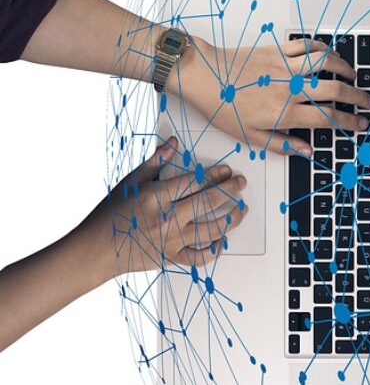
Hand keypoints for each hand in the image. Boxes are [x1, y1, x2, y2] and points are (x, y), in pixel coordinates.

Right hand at [79, 137, 248, 277]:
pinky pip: (201, 257)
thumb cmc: (110, 215)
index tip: (227, 170)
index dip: (215, 175)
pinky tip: (223, 240)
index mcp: (155, 198)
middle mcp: (166, 219)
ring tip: (241, 210)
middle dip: (230, 191)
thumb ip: (154, 163)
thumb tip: (173, 143)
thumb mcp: (130, 183)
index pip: (194, 182)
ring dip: (231, 219)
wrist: (96, 250)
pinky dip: (215, 250)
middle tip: (240, 184)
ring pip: (211, 230)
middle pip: (208, 203)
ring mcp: (171, 240)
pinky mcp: (172, 258)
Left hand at [170, 37, 369, 155]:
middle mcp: (290, 88)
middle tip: (369, 101)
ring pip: (326, 64)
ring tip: (353, 76)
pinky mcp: (277, 50)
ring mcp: (285, 67)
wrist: (202, 75)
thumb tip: (308, 152)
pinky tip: (329, 54)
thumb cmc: (221, 106)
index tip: (361, 124)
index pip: (328, 118)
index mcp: (284, 112)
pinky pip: (308, 46)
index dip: (349, 122)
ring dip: (345, 68)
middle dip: (358, 96)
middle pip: (335, 90)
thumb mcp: (250, 136)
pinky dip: (323, 49)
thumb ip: (283, 144)